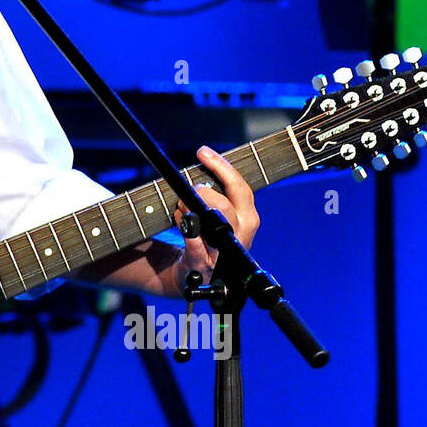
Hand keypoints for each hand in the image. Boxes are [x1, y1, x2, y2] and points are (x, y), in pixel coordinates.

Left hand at [167, 146, 259, 298]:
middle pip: (228, 205)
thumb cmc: (203, 237)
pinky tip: (181, 222)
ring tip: (180, 206)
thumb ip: (212, 192)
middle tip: (190, 189)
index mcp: (246, 219)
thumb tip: (201, 163)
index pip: (240, 188)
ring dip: (192, 209)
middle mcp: (240, 236)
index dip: (221, 167)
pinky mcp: (203, 265)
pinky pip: (196, 246)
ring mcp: (222, 253)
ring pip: (214, 224)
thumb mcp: (214, 213)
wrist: (190, 274)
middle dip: (205, 192)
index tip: (203, 152)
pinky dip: (187, 231)